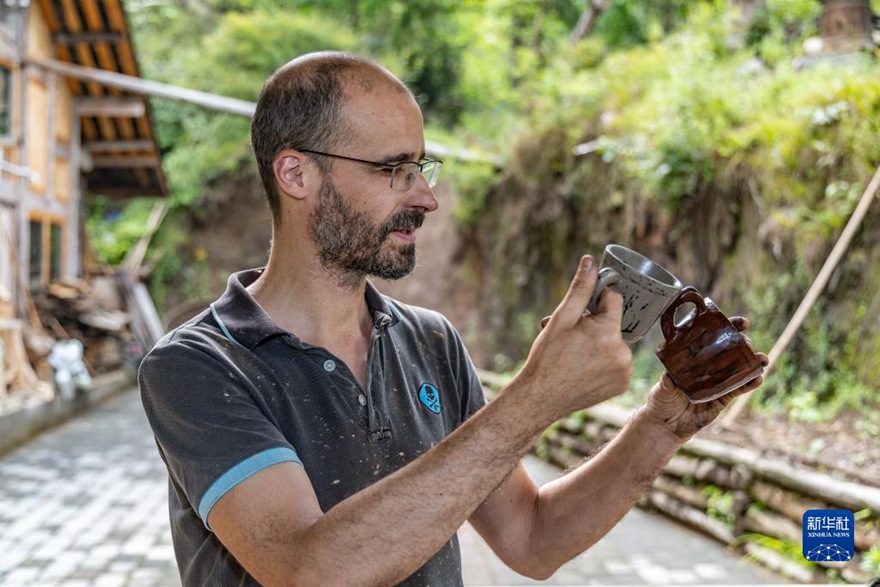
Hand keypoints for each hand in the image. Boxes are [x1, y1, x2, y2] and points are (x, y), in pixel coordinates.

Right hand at [515, 255, 632, 420]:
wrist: (541, 397)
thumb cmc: (547, 357)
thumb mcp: (561, 319)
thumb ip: (580, 289)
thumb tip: (590, 261)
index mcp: (608, 333)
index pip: (613, 300)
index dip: (597, 302)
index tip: (583, 310)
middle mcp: (623, 353)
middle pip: (614, 324)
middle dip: (595, 325)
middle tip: (572, 337)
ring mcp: (625, 372)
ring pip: (616, 343)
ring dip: (601, 343)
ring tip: (576, 353)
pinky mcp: (622, 385)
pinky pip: (618, 363)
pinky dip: (605, 361)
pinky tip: (585, 367)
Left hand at [644, 316, 768, 439]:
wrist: (667, 426)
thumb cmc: (661, 400)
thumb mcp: (661, 389)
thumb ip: (666, 383)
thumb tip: (668, 376)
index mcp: (691, 356)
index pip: (710, 336)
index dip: (726, 327)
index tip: (739, 323)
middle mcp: (707, 365)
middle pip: (729, 349)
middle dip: (742, 342)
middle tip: (747, 342)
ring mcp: (717, 381)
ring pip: (739, 367)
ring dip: (753, 362)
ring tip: (763, 359)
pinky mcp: (723, 398)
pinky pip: (738, 388)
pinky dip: (749, 383)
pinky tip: (758, 378)